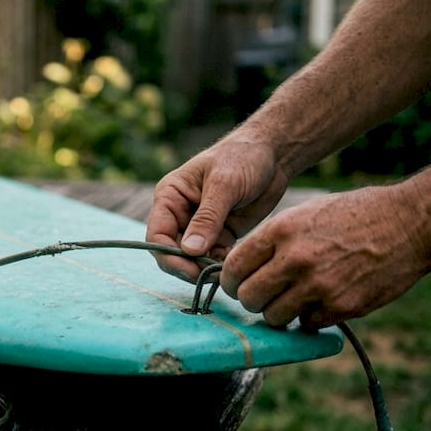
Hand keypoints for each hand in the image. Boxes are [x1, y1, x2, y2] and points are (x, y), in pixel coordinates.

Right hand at [146, 131, 290, 280]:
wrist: (273, 155)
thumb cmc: (243, 158)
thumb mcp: (224, 185)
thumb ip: (207, 218)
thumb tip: (189, 251)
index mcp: (170, 197)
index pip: (157, 235)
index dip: (169, 256)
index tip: (190, 269)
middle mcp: (180, 214)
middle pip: (171, 252)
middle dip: (188, 267)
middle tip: (211, 275)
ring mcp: (199, 227)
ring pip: (192, 260)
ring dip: (205, 269)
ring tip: (226, 270)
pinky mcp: (220, 235)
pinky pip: (212, 258)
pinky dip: (220, 265)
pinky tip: (235, 262)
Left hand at [219, 185, 430, 329]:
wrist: (410, 223)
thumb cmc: (356, 214)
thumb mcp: (307, 213)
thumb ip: (275, 240)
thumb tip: (245, 267)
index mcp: (282, 230)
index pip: (234, 266)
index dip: (231, 280)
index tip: (237, 284)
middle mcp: (295, 259)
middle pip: (249, 297)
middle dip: (253, 299)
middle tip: (264, 296)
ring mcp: (318, 285)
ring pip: (274, 316)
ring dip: (280, 312)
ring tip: (294, 299)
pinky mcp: (341, 306)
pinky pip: (307, 323)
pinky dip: (311, 317)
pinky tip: (323, 300)